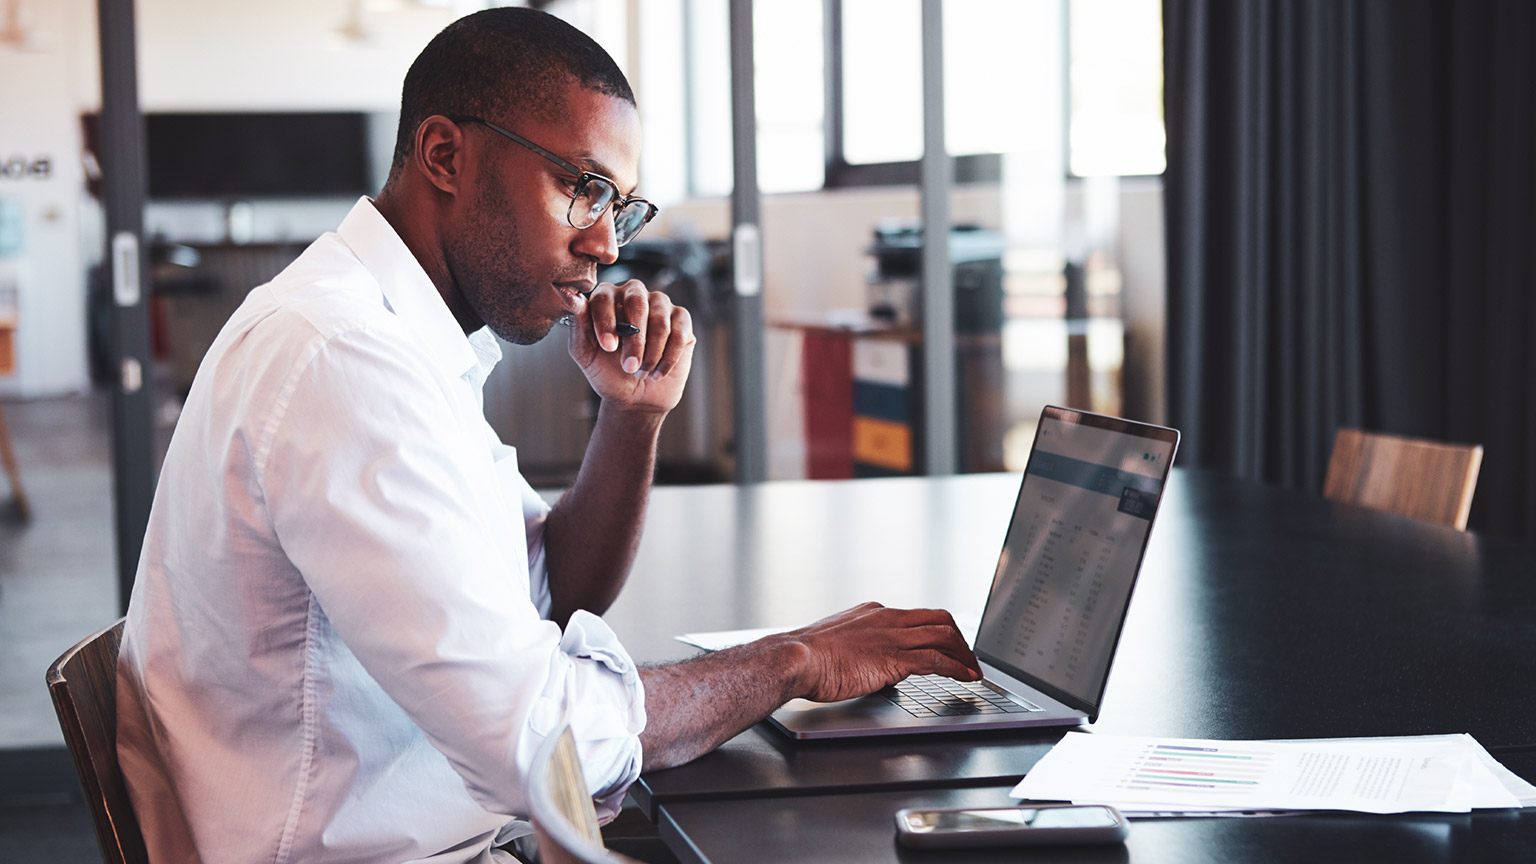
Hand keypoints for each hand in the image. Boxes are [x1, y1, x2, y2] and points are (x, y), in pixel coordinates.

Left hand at [567, 280, 695, 414]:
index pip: (604, 297)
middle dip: (634, 340)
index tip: (608, 348)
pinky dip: (668, 357)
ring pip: (660, 320)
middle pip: (636, 301)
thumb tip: (568, 294)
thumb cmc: (608, 372)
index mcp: (607, 298)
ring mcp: (660, 305)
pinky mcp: (682, 320)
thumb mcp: (585, 353)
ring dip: (651, 353)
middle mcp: (634, 294)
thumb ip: (578, 324)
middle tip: (629, 366)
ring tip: (641, 372)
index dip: (606, 322)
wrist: (635, 398)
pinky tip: (657, 373)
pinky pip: (679, 332)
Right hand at [775, 602, 981, 703]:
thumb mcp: (837, 644)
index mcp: (873, 613)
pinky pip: (936, 660)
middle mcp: (887, 618)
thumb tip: (869, 665)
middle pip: (939, 619)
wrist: (796, 658)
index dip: (939, 630)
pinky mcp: (893, 658)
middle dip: (959, 639)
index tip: (948, 644)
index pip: (917, 616)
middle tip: (969, 657)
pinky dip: (957, 668)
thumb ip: (858, 649)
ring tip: (974, 670)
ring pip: (943, 636)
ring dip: (964, 654)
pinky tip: (966, 677)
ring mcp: (892, 637)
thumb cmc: (807, 657)